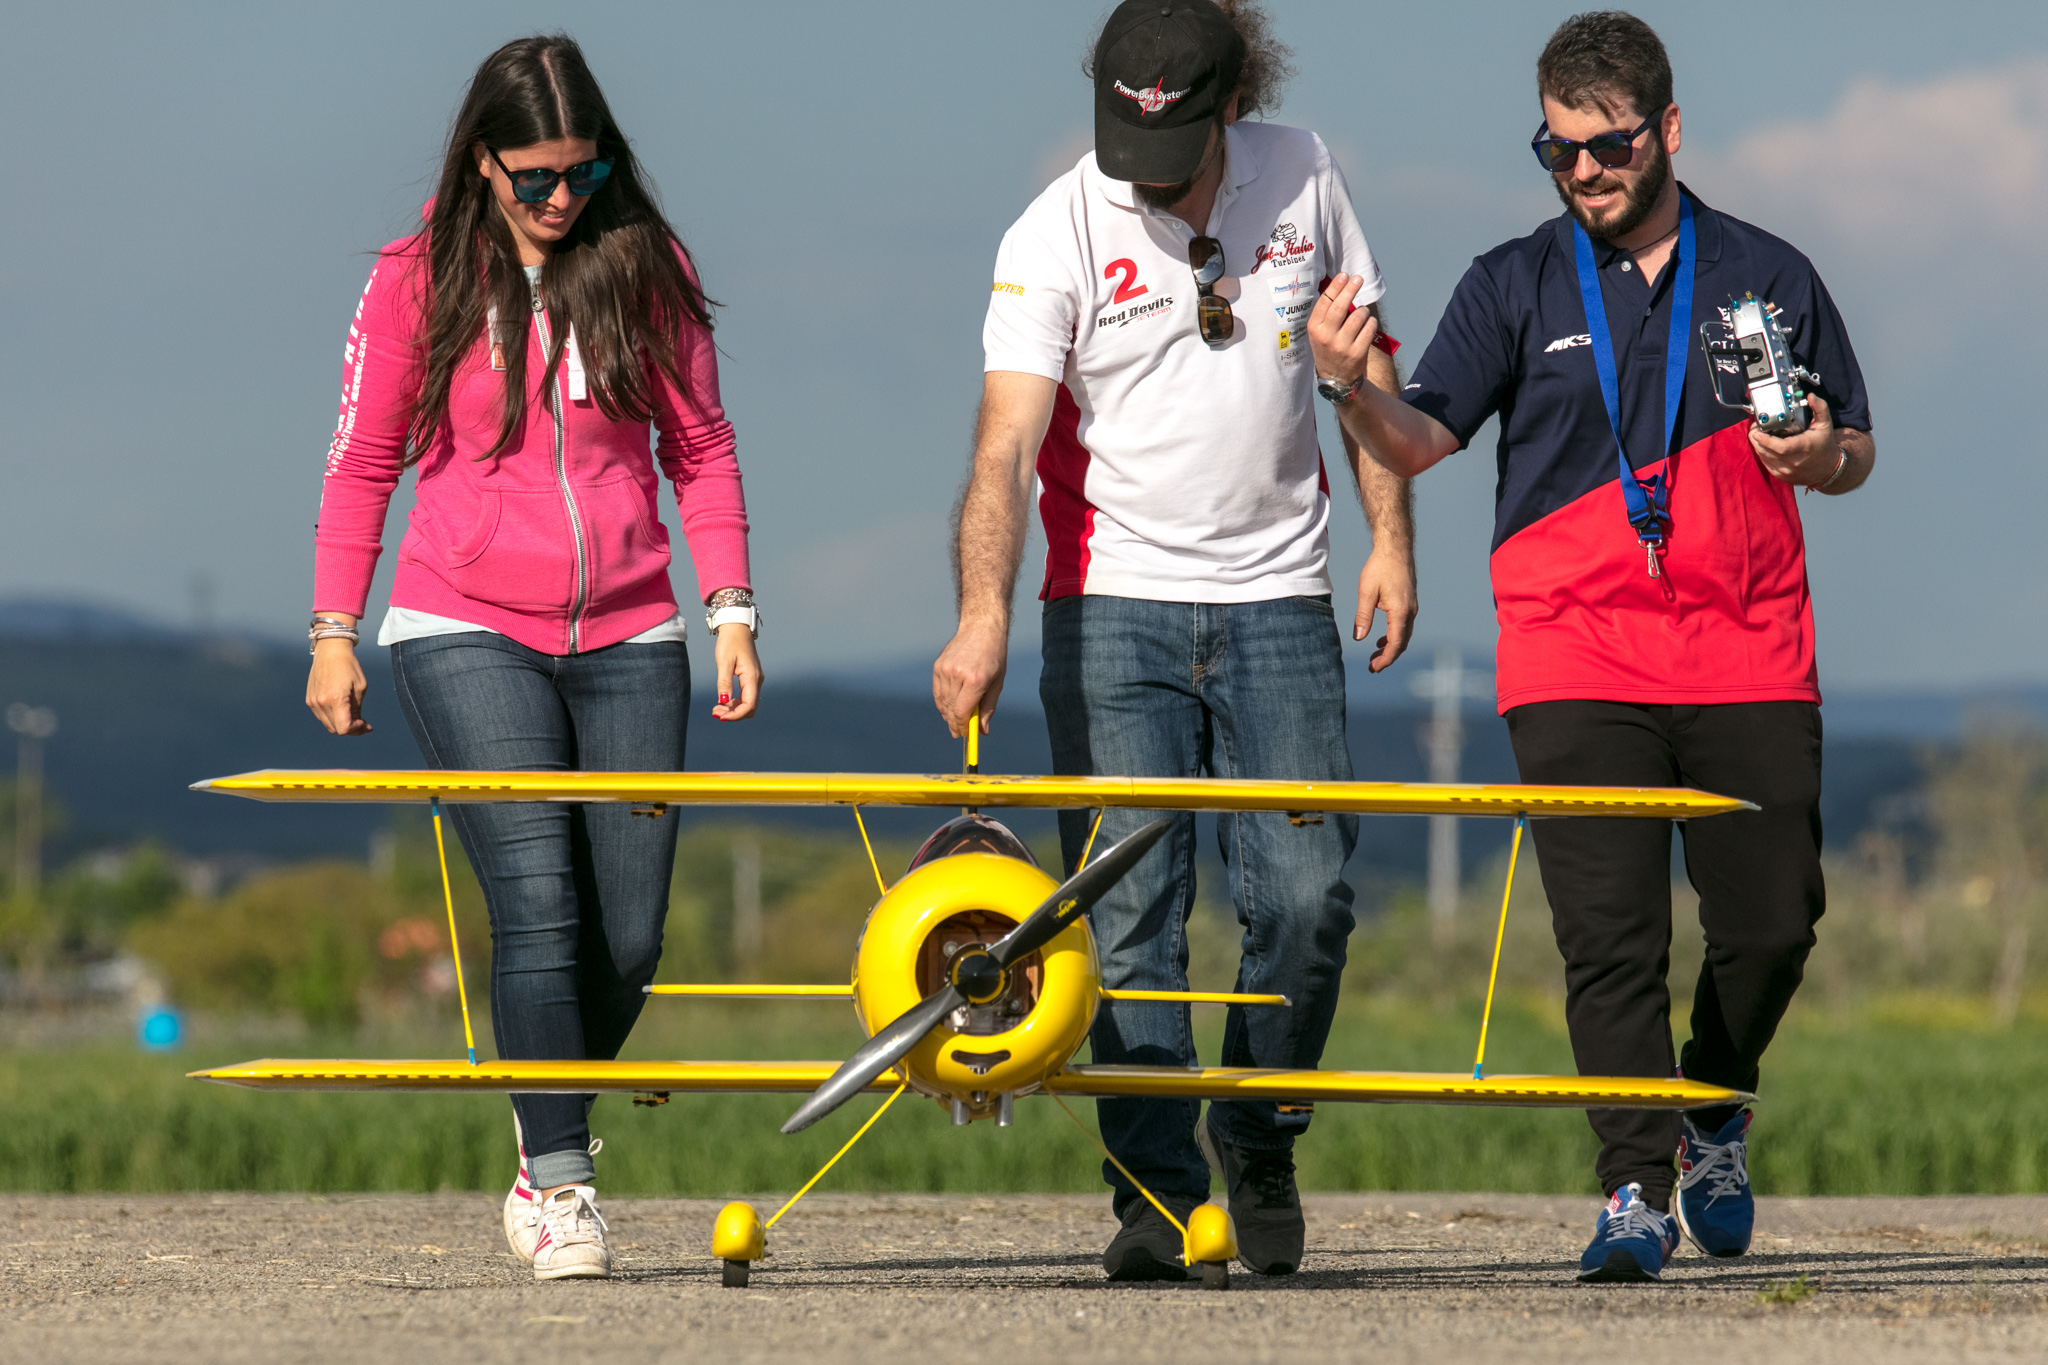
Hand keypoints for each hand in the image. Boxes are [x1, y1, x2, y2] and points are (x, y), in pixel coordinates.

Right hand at [306, 639, 371, 734]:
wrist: (330, 651)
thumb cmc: (349, 667)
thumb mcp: (360, 688)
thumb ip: (357, 709)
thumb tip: (357, 725)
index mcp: (335, 699)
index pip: (344, 728)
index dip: (356, 730)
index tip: (365, 723)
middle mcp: (321, 703)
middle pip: (336, 729)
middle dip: (352, 729)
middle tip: (364, 724)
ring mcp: (313, 702)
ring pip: (329, 725)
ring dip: (342, 725)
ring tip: (355, 718)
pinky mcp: (309, 700)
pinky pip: (322, 717)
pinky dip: (333, 718)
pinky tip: (343, 711)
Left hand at [711, 624, 761, 720]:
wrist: (736, 627)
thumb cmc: (730, 642)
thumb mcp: (724, 662)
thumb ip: (724, 683)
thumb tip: (723, 702)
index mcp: (752, 677)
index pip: (749, 705)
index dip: (735, 715)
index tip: (720, 717)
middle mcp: (757, 680)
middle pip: (750, 708)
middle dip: (734, 714)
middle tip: (715, 713)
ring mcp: (755, 679)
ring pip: (748, 703)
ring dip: (733, 710)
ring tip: (715, 709)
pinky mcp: (750, 678)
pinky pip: (746, 696)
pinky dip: (735, 703)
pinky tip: (722, 702)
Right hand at [933, 619, 1006, 739]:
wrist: (981, 628)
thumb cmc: (994, 656)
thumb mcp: (997, 683)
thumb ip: (987, 708)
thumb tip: (982, 731)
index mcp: (976, 680)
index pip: (962, 712)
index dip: (962, 727)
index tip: (965, 735)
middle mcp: (958, 674)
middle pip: (951, 709)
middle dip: (954, 724)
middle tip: (958, 733)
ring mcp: (945, 669)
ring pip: (942, 702)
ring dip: (947, 715)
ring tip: (953, 722)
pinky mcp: (938, 666)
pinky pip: (937, 692)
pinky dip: (942, 702)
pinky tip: (948, 708)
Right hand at [1307, 273, 1380, 388]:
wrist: (1336, 379)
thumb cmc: (1328, 349)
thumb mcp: (1319, 333)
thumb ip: (1326, 314)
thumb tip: (1339, 285)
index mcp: (1314, 329)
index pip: (1324, 303)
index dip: (1335, 287)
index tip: (1344, 275)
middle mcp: (1326, 337)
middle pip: (1340, 307)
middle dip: (1350, 289)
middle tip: (1358, 279)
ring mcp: (1342, 345)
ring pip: (1358, 315)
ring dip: (1363, 310)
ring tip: (1362, 313)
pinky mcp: (1358, 352)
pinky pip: (1370, 327)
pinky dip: (1371, 322)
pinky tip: (1367, 324)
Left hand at [1355, 547, 1416, 672]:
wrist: (1395, 549)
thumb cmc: (1380, 567)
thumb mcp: (1366, 592)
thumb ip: (1363, 616)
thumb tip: (1358, 637)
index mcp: (1400, 611)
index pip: (1395, 643)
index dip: (1385, 659)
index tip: (1374, 668)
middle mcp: (1410, 612)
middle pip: (1401, 643)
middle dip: (1387, 657)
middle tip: (1372, 667)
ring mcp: (1412, 607)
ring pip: (1404, 635)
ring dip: (1390, 647)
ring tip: (1374, 655)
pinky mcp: (1409, 603)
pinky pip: (1404, 626)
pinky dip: (1394, 636)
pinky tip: (1381, 638)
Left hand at [1750, 392, 1841, 485]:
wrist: (1828, 469)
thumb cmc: (1824, 445)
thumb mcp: (1825, 425)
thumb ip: (1819, 408)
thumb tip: (1811, 396)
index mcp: (1802, 449)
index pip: (1780, 447)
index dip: (1766, 440)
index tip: (1758, 431)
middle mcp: (1792, 462)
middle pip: (1765, 451)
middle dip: (1756, 437)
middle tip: (1756, 426)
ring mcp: (1785, 471)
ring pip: (1762, 457)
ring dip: (1758, 444)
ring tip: (1760, 433)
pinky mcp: (1780, 476)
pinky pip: (1765, 463)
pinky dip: (1762, 452)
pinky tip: (1765, 444)